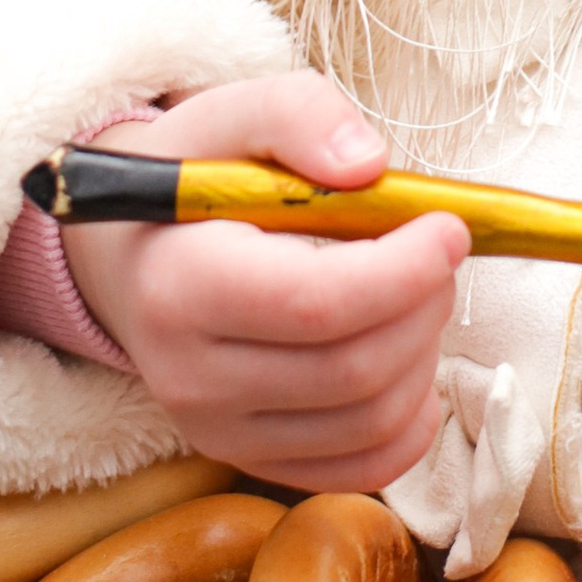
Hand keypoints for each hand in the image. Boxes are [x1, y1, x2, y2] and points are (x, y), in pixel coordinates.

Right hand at [59, 76, 466, 492]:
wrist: (132, 257)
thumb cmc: (194, 180)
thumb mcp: (232, 115)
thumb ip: (299, 115)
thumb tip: (369, 164)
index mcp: (182, 286)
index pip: (318, 303)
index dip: (406, 269)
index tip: (448, 226)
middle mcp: (192, 377)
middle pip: (355, 369)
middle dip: (425, 304)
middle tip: (437, 251)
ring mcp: (218, 430)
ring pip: (370, 421)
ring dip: (425, 353)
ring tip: (414, 293)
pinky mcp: (250, 459)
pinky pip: (363, 466)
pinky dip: (411, 418)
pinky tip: (407, 356)